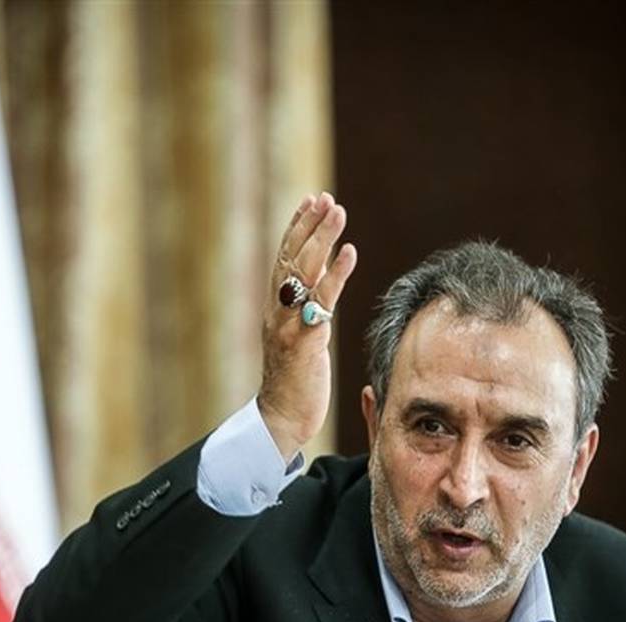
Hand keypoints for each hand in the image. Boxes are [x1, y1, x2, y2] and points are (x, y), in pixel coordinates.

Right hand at [258, 192, 357, 461]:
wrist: (281, 420)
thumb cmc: (296, 382)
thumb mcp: (302, 337)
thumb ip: (310, 307)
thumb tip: (324, 275)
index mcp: (276, 310)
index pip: (284, 259)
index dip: (296, 228)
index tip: (311, 200)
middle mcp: (277, 312)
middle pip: (290, 259)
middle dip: (308, 225)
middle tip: (325, 198)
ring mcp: (287, 326)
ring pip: (301, 273)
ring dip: (321, 239)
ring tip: (337, 211)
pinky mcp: (302, 343)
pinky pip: (320, 303)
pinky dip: (335, 274)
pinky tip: (349, 252)